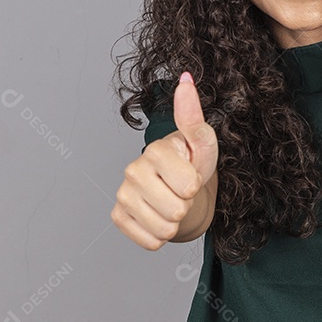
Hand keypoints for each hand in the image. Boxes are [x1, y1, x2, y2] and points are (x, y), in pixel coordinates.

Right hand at [111, 72, 219, 249]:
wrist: (181, 192)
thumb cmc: (193, 163)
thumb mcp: (203, 142)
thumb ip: (193, 115)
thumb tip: (185, 79)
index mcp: (155, 150)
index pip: (189, 186)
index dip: (196, 184)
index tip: (190, 173)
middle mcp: (132, 170)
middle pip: (177, 211)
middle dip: (186, 204)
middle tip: (181, 190)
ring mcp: (123, 195)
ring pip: (165, 229)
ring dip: (175, 221)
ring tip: (172, 201)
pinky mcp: (118, 217)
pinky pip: (151, 242)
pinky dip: (161, 235)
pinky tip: (158, 216)